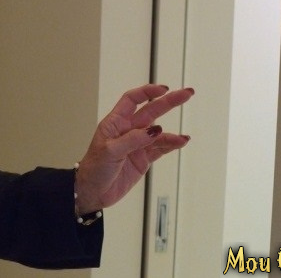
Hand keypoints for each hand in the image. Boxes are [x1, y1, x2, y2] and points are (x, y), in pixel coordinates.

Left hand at [73, 84, 194, 214]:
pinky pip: (161, 148)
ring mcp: (137, 144)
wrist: (93, 192)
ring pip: (159, 132)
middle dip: (168, 102)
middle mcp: (127, 130)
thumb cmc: (94, 168)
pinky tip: (181, 142)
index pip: (132, 100)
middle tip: (187, 94)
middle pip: (151, 111)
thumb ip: (132, 140)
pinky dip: (172, 144)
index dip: (147, 91)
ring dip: (171, 133)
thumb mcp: (110, 151)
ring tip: (182, 139)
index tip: (164, 88)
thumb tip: (155, 130)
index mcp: (115, 123)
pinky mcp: (143, 158)